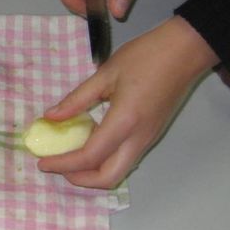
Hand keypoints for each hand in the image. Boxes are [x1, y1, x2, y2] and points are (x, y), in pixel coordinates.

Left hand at [35, 17, 218, 188]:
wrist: (187, 50)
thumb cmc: (147, 56)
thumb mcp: (106, 73)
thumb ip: (77, 99)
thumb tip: (50, 117)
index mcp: (125, 121)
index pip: (89, 157)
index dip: (62, 164)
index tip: (42, 162)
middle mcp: (138, 138)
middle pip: (108, 177)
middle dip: (79, 179)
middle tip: (57, 165)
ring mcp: (148, 139)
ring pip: (119, 170)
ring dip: (92, 171)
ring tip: (69, 155)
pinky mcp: (151, 134)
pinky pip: (125, 157)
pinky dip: (104, 159)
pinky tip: (89, 141)